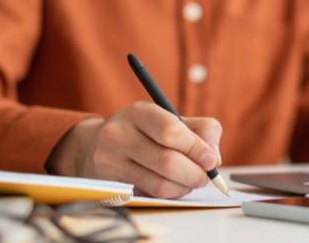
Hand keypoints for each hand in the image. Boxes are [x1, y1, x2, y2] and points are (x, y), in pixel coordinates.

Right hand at [46, 101, 222, 198]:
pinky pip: (150, 196)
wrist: (95, 146)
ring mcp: (110, 163)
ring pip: (160, 185)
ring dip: (185, 187)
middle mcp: (118, 135)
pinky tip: (174, 185)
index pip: (171, 131)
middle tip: (206, 176)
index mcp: (138, 112)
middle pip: (167, 162)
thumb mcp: (171, 118)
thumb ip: (202, 130)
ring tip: (191, 180)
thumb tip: (214, 157)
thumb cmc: (144, 131)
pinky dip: (171, 194)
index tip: (211, 160)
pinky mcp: (111, 186)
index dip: (197, 148)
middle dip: (195, 173)